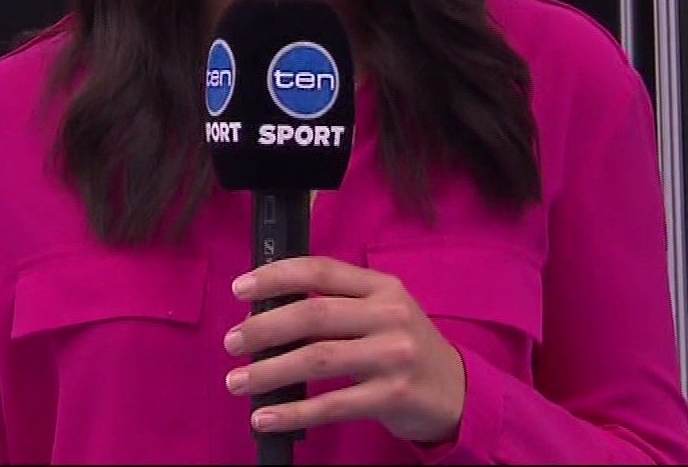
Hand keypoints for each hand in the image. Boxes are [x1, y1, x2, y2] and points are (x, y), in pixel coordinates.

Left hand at [223, 256, 466, 444]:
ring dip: (269, 372)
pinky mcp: (392, 396)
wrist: (455, 391)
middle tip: (232, 342)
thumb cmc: (403, 347)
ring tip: (237, 381)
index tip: (240, 288)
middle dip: (263, 328)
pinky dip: (292, 412)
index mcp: (381, 286)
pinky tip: (265, 417)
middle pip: (313, 314)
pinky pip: (332, 405)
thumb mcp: (381, 312)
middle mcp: (389, 315)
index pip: (320, 270)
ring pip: (316, 359)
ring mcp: (393, 356)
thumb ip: (336, 304)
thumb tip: (266, 311)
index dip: (276, 276)